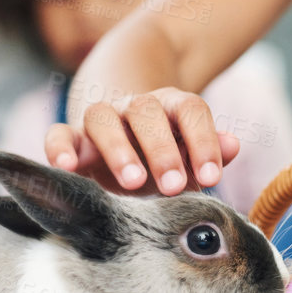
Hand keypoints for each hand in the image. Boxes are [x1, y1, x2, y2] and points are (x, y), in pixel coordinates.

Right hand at [45, 87, 239, 194]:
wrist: (122, 134)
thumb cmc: (161, 156)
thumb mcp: (187, 154)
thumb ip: (209, 152)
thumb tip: (234, 146)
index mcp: (169, 108)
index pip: (189, 110)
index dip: (202, 140)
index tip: (212, 176)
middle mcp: (133, 108)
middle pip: (146, 110)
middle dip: (161, 148)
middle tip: (174, 185)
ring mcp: (99, 120)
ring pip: (102, 117)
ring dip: (118, 148)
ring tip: (133, 181)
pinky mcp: (69, 138)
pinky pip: (58, 134)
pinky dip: (60, 148)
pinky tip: (67, 167)